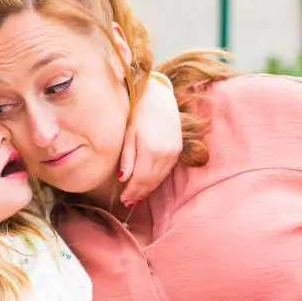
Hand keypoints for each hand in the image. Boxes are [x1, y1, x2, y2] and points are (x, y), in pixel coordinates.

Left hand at [119, 75, 181, 204]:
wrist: (159, 98)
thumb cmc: (138, 113)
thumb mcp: (128, 134)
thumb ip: (127, 158)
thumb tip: (123, 179)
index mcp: (151, 149)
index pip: (140, 179)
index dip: (132, 191)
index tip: (123, 199)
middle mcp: (166, 153)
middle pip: (151, 181)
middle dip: (139, 193)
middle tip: (128, 202)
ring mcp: (174, 152)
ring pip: (160, 178)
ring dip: (148, 189)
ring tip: (136, 197)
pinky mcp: (178, 150)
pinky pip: (166, 170)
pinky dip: (156, 179)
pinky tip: (148, 183)